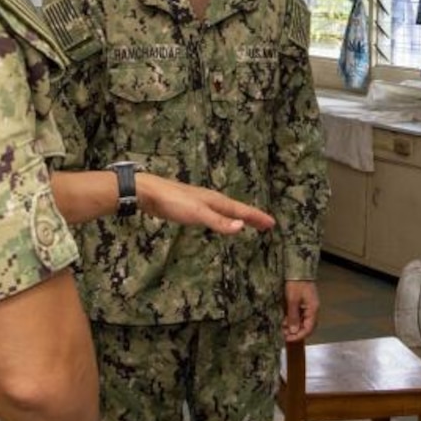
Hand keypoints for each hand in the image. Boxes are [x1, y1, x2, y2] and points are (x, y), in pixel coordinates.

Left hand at [137, 175, 274, 233]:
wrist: (149, 193)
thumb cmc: (174, 202)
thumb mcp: (198, 214)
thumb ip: (219, 222)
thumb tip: (241, 227)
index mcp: (217, 201)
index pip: (242, 211)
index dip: (257, 217)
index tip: (272, 223)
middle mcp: (212, 200)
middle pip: (237, 210)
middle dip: (252, 217)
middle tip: (266, 224)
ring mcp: (202, 203)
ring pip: (226, 211)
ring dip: (239, 217)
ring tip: (247, 223)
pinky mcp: (191, 208)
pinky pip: (215, 214)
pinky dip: (224, 218)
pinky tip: (219, 220)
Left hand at [283, 280, 318, 341]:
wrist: (298, 270)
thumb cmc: (296, 283)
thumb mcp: (292, 300)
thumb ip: (293, 316)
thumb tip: (294, 331)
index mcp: (313, 309)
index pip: (308, 329)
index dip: (298, 336)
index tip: (288, 338)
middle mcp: (313, 310)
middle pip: (307, 327)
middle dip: (295, 332)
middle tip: (284, 334)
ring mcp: (309, 307)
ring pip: (303, 322)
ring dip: (293, 327)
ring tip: (282, 327)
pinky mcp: (304, 304)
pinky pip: (300, 316)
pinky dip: (293, 320)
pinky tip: (285, 320)